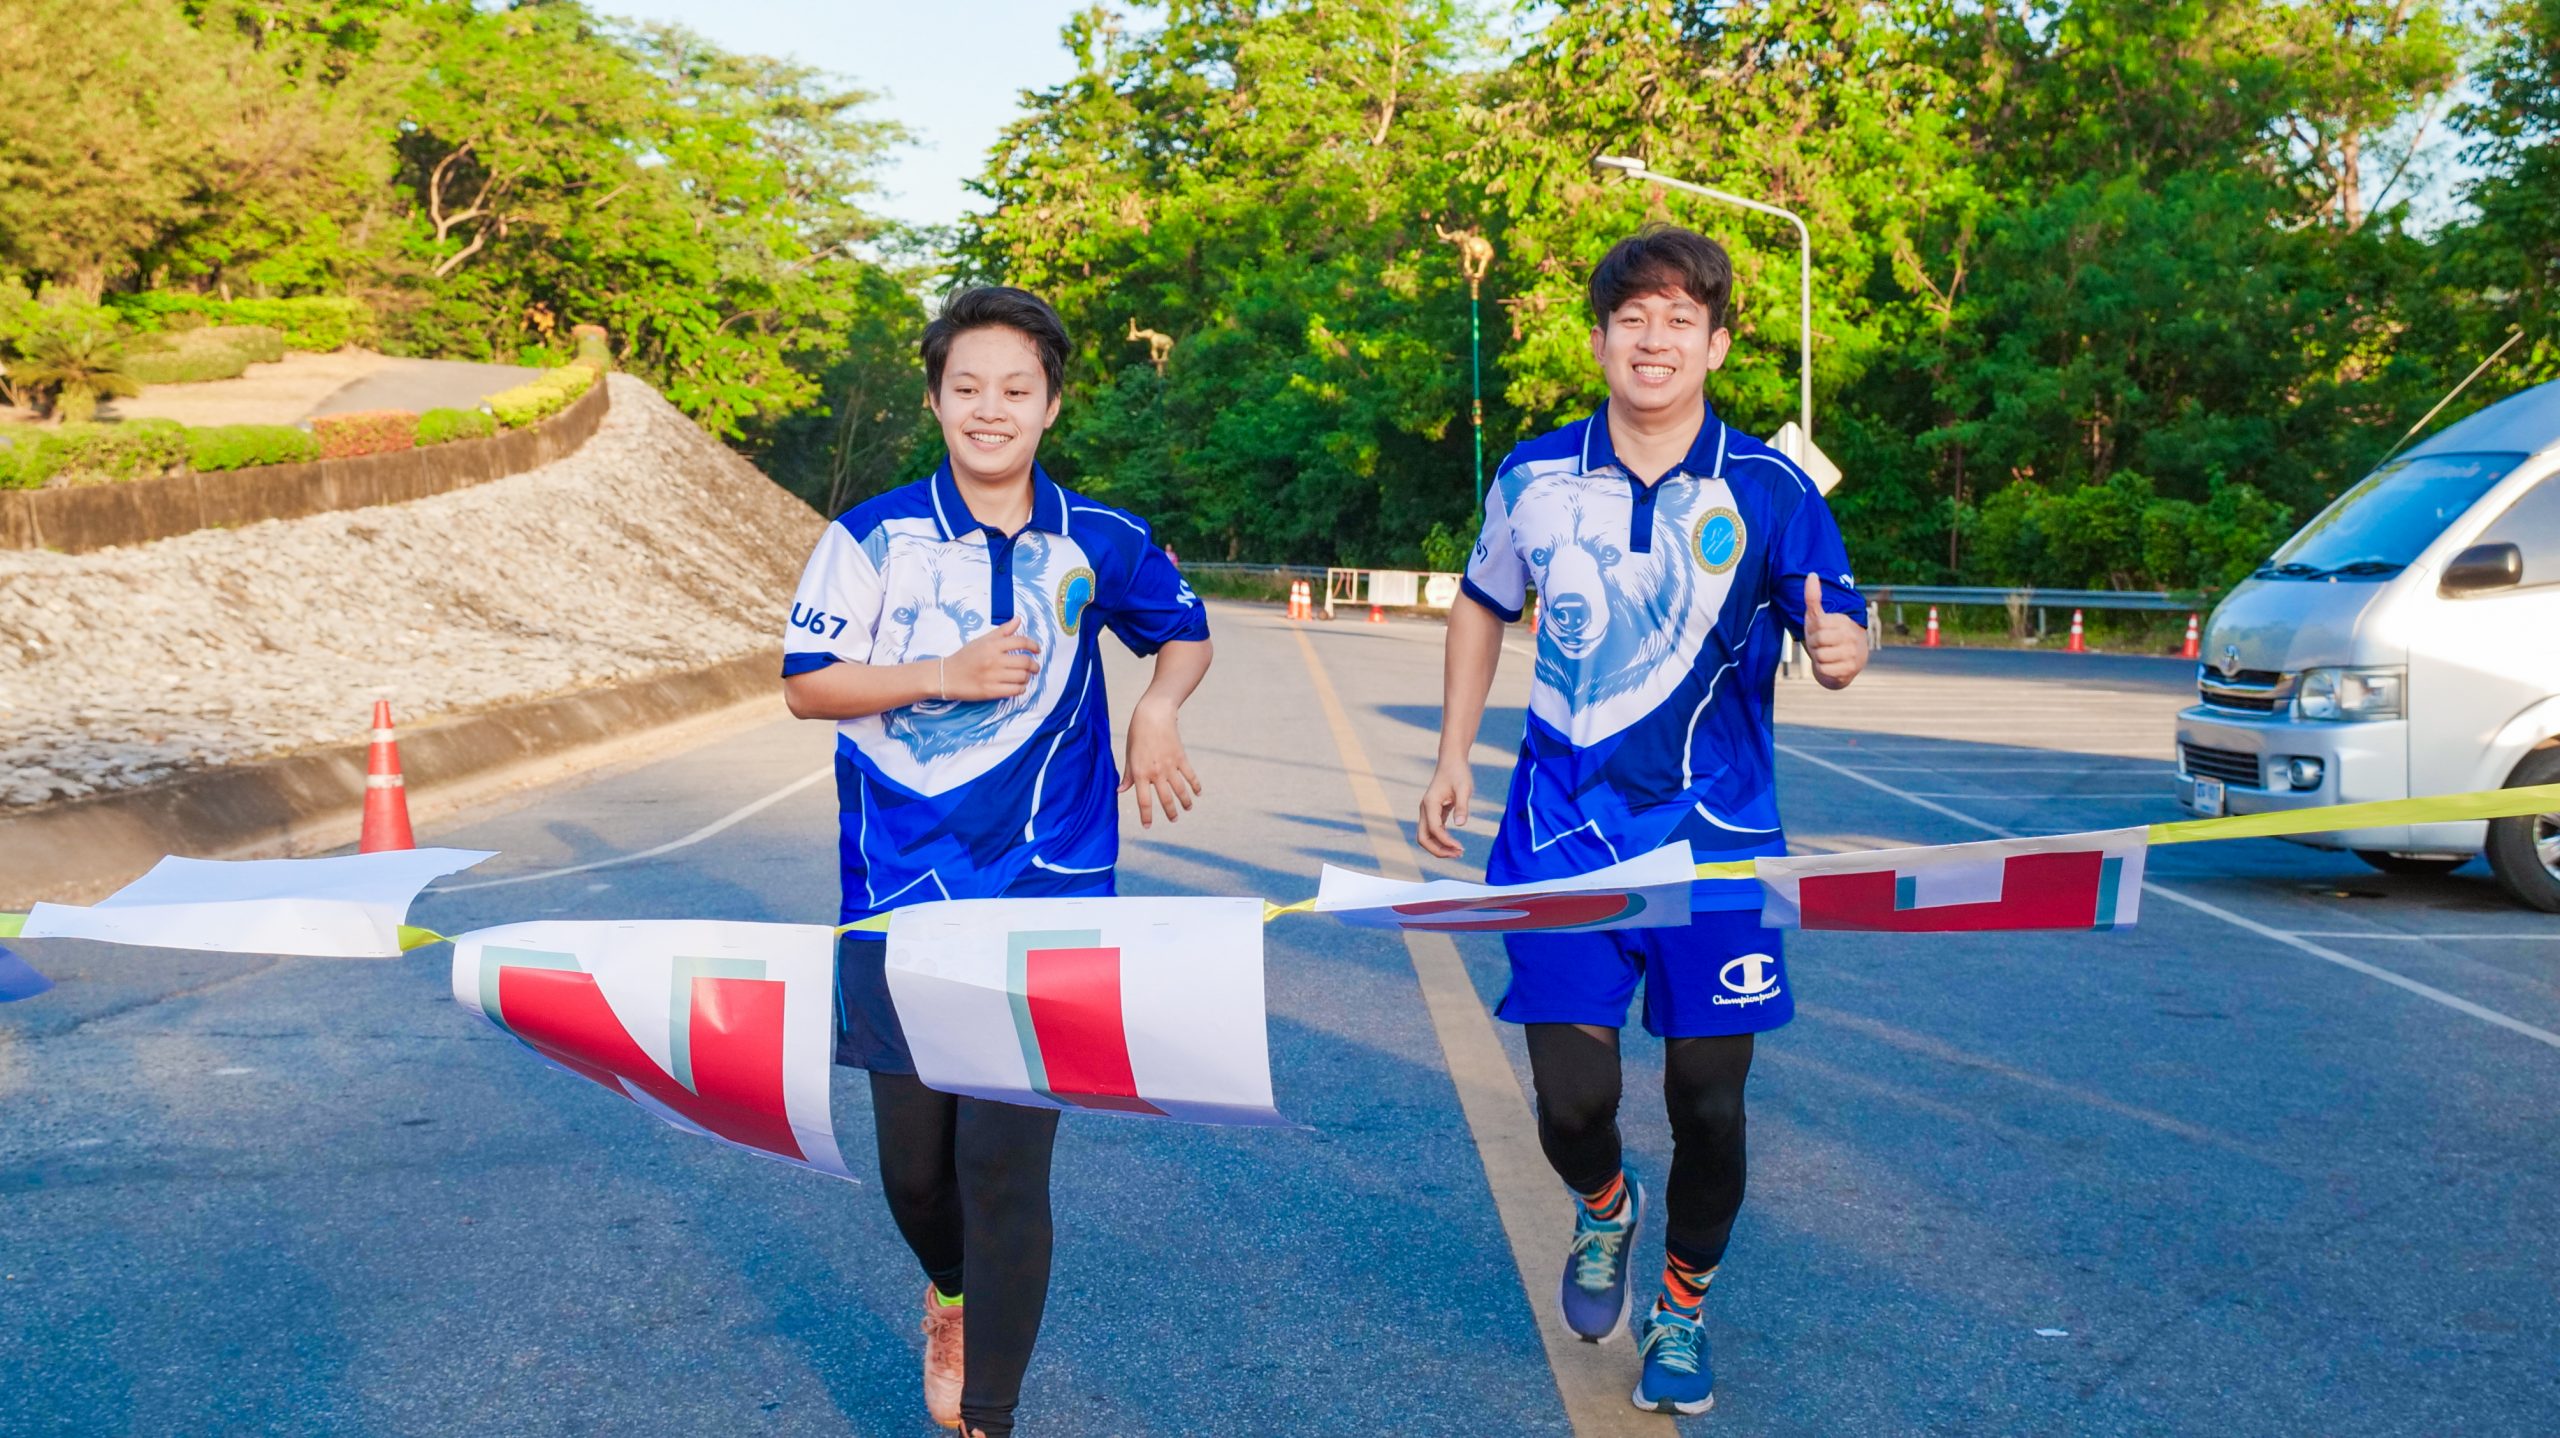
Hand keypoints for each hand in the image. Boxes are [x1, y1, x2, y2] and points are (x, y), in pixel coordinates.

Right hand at [940, 618, 1039, 699]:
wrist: (947, 676)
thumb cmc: (965, 657)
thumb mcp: (982, 640)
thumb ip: (1002, 631)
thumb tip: (1019, 619)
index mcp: (992, 645)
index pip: (1020, 642)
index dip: (1033, 645)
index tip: (1036, 650)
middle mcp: (993, 660)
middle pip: (1025, 662)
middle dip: (1034, 665)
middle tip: (1034, 667)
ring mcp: (992, 676)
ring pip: (1022, 677)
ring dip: (1027, 678)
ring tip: (1024, 677)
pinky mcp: (990, 691)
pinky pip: (1015, 691)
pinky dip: (1021, 689)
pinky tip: (1018, 686)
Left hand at [1120, 697, 1201, 827]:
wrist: (1154, 715)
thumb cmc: (1137, 734)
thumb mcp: (1129, 755)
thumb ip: (1127, 775)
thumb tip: (1120, 791)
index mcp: (1140, 773)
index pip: (1144, 801)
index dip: (1146, 816)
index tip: (1148, 826)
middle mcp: (1156, 773)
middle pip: (1165, 799)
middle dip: (1170, 812)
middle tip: (1173, 820)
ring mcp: (1170, 766)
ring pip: (1180, 790)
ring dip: (1185, 802)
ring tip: (1187, 809)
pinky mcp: (1181, 757)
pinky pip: (1190, 776)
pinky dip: (1195, 785)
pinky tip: (1198, 793)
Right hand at [1417, 759, 1471, 858]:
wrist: (1452, 762)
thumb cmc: (1458, 773)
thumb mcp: (1464, 788)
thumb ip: (1462, 806)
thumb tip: (1461, 825)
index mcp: (1430, 803)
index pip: (1434, 829)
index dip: (1446, 841)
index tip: (1461, 847)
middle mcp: (1425, 809)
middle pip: (1423, 838)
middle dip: (1438, 850)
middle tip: (1458, 854)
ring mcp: (1427, 812)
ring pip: (1426, 837)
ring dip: (1440, 848)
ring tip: (1458, 852)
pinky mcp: (1433, 813)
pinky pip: (1433, 832)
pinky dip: (1442, 841)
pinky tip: (1455, 844)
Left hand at [1803, 574, 1868, 689]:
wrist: (1846, 664)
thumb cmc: (1829, 637)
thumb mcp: (1818, 617)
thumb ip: (1813, 597)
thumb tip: (1811, 574)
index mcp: (1844, 620)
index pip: (1817, 624)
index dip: (1812, 631)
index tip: (1820, 632)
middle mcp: (1852, 635)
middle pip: (1817, 640)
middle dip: (1814, 645)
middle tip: (1821, 646)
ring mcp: (1853, 653)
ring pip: (1820, 656)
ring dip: (1818, 658)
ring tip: (1826, 655)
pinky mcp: (1850, 670)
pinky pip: (1824, 670)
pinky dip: (1823, 670)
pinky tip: (1831, 666)